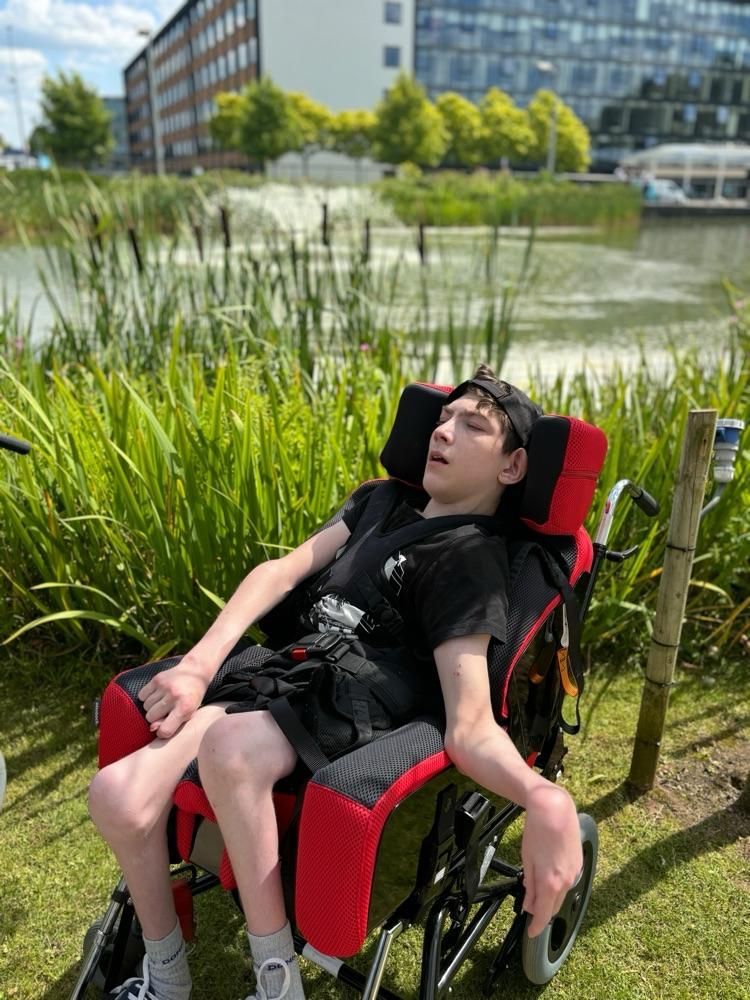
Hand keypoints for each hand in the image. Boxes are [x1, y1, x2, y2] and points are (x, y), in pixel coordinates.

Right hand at [138, 658, 208, 739]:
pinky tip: (157, 695)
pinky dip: (146, 697)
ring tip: (162, 702)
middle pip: (151, 717)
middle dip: (155, 717)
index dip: (162, 732)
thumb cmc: (192, 697)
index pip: (165, 730)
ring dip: (151, 707)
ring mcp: (165, 686)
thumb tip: (151, 728)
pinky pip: (142, 696)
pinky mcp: (157, 679)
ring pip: (145, 707)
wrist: (196, 672)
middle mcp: (174, 696)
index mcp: (185, 707)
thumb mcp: (189, 713)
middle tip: (165, 711)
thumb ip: (172, 724)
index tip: (165, 728)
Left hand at [521, 781, 582, 937]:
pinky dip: (558, 882)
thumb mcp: (527, 860)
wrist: (554, 808)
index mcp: (550, 882)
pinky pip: (568, 880)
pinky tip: (549, 871)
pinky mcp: (579, 863)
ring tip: (537, 883)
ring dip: (550, 894)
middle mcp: (566, 881)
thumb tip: (530, 905)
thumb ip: (530, 885)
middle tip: (530, 905)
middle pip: (554, 905)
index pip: (544, 914)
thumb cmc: (537, 830)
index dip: (536, 926)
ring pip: (561, 893)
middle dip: (542, 909)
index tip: (531, 932)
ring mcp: (575, 872)